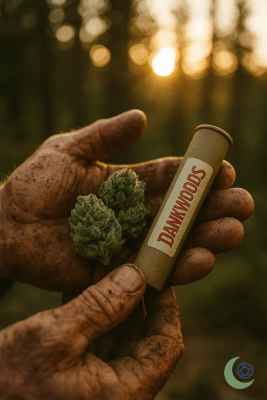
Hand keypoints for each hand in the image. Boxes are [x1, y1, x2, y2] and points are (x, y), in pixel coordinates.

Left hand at [0, 110, 253, 291]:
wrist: (6, 225)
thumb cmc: (33, 185)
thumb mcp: (67, 150)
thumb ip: (103, 135)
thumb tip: (141, 117)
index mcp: (128, 184)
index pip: (170, 179)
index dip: (197, 176)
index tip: (224, 170)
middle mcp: (135, 214)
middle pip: (181, 212)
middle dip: (213, 208)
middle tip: (242, 204)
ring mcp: (128, 243)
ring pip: (175, 242)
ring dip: (205, 238)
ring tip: (232, 232)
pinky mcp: (117, 271)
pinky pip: (153, 271)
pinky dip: (178, 267)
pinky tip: (202, 259)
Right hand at [0, 264, 183, 399]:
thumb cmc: (10, 381)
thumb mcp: (55, 335)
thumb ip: (101, 305)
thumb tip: (136, 275)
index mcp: (122, 395)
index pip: (165, 345)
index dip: (166, 306)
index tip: (158, 275)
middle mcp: (118, 394)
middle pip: (145, 339)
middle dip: (137, 300)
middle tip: (131, 265)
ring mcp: (101, 386)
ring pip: (122, 337)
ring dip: (116, 304)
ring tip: (109, 271)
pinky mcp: (84, 378)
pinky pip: (101, 342)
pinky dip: (98, 316)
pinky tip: (88, 291)